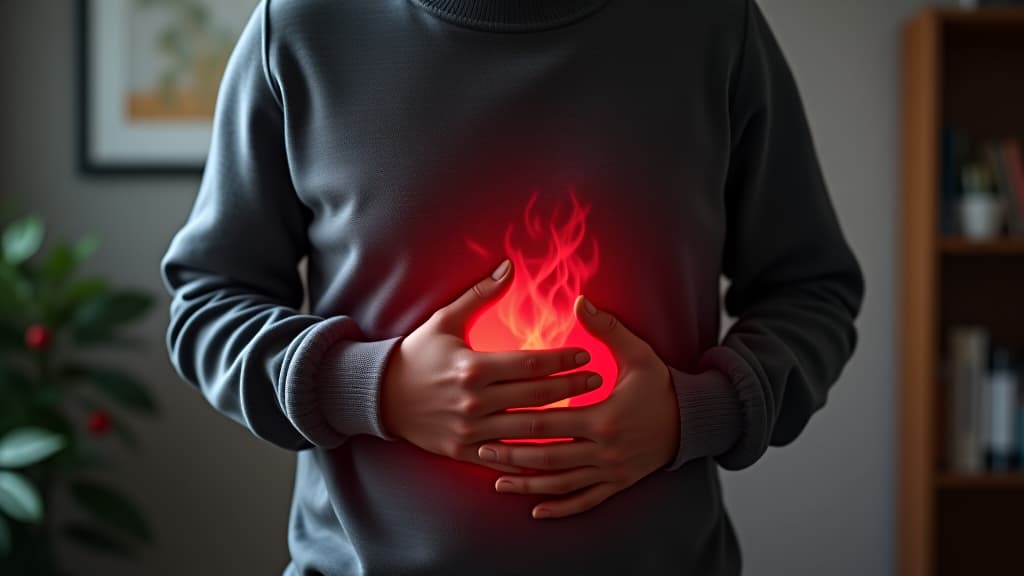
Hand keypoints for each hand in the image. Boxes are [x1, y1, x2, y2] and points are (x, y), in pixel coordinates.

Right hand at [380, 260, 602, 472]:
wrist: (380, 396)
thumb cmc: (417, 354)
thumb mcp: (445, 320)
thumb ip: (481, 295)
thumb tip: (509, 266)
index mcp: (472, 367)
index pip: (529, 364)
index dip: (562, 359)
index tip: (586, 354)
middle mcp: (473, 401)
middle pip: (535, 396)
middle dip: (571, 387)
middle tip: (597, 379)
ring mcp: (469, 430)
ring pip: (526, 430)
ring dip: (560, 422)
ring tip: (587, 411)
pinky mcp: (464, 451)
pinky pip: (504, 457)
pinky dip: (531, 456)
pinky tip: (556, 450)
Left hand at [477, 295, 679, 518]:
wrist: (694, 421)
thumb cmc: (661, 385)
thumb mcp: (638, 353)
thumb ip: (607, 329)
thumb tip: (581, 301)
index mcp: (605, 417)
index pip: (552, 421)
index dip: (518, 420)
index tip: (491, 417)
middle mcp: (605, 450)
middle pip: (549, 456)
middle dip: (513, 455)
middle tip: (481, 449)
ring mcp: (611, 471)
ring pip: (562, 483)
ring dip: (528, 484)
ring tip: (497, 480)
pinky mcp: (618, 484)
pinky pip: (585, 501)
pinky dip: (560, 508)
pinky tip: (536, 510)